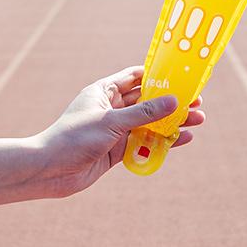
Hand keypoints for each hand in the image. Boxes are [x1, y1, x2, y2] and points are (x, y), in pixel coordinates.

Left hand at [36, 66, 204, 197]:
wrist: (48, 172)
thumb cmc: (73, 138)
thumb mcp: (111, 122)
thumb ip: (144, 113)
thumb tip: (174, 101)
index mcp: (106, 90)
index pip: (137, 76)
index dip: (159, 74)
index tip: (182, 74)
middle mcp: (112, 107)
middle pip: (148, 100)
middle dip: (172, 101)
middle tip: (197, 100)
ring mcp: (116, 129)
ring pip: (150, 122)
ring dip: (173, 122)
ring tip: (198, 120)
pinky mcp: (118, 150)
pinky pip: (145, 142)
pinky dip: (163, 141)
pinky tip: (182, 140)